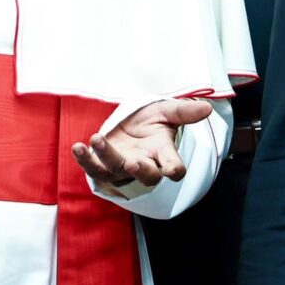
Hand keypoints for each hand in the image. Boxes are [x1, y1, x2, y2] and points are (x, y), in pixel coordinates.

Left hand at [70, 98, 211, 187]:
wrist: (129, 125)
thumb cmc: (151, 121)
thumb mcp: (166, 111)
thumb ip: (183, 111)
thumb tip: (206, 108)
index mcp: (164, 153)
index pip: (174, 167)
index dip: (174, 170)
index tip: (174, 171)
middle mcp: (145, 164)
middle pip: (145, 175)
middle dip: (139, 171)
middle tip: (132, 163)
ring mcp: (122, 167)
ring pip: (115, 171)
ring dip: (105, 158)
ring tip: (97, 139)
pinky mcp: (103, 166)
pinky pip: (93, 169)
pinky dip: (85, 159)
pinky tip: (78, 147)